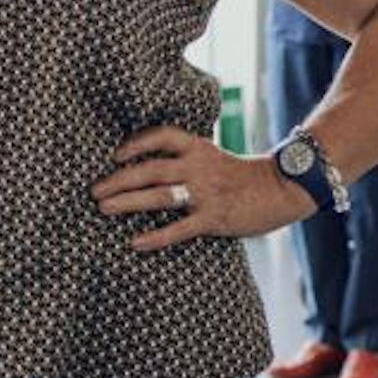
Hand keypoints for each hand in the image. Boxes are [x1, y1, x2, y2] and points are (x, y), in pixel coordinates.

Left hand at [91, 125, 313, 250]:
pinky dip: (155, 236)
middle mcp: (199, 166)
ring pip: (160, 196)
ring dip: (128, 202)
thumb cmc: (242, 175)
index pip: (161, 136)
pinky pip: (179, 229)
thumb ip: (186, 159)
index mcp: (198, 147)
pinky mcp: (215, 218)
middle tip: (94, 190)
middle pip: (151, 169)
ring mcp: (207, 193)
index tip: (115, 154)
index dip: (135, 143)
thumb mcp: (213, 156)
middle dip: (119, 179)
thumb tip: (148, 168)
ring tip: (103, 208)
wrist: (282, 189)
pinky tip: (135, 242)